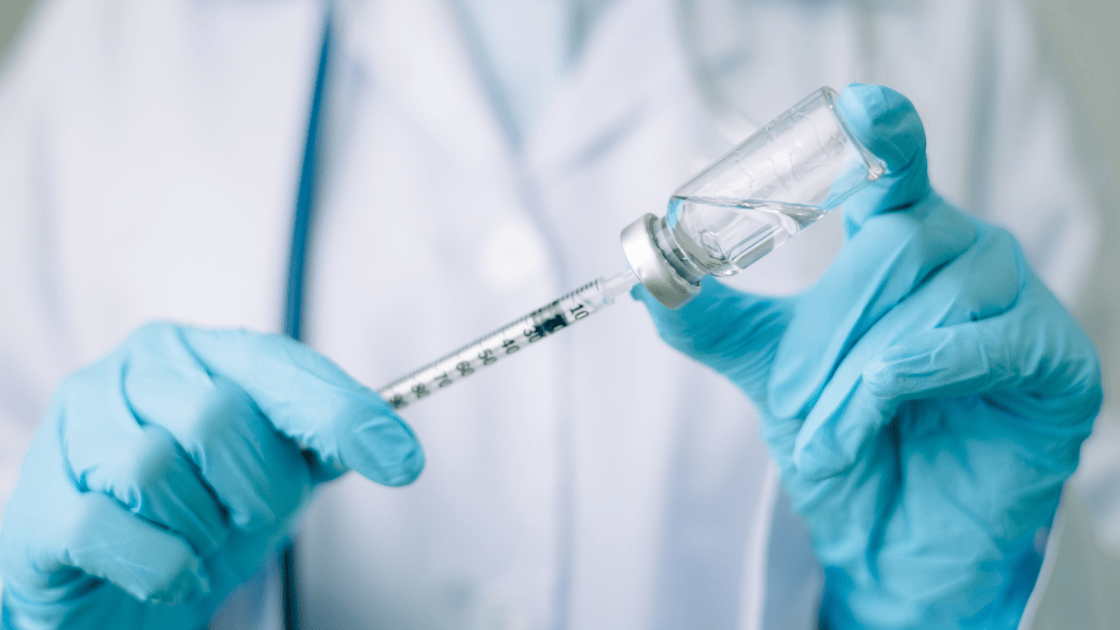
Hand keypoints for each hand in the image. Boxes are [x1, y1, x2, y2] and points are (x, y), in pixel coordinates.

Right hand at [0, 323, 423, 628]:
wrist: (115, 581)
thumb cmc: (203, 509)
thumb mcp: (275, 469)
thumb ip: (324, 443)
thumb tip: (395, 446)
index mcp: (202, 352)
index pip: (280, 366)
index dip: (342, 413)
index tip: (402, 460)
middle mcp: (133, 372)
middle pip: (218, 416)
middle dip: (256, 487)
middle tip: (248, 517)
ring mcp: (76, 430)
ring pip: (157, 469)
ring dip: (200, 529)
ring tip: (198, 538)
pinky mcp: (40, 505)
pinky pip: (109, 528)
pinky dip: (159, 565)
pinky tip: (167, 569)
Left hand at [635, 84, 1101, 628]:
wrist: (891, 531)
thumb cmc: (844, 439)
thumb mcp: (767, 372)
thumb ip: (710, 321)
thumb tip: (646, 279)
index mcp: (896, 237)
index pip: (893, 165)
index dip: (882, 133)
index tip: (860, 109)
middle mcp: (959, 252)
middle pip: (894, 244)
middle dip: (829, 331)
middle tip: (796, 397)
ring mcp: (1011, 300)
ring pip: (931, 298)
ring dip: (862, 374)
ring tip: (840, 430)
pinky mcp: (1052, 357)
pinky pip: (984, 340)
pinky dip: (920, 372)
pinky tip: (891, 397)